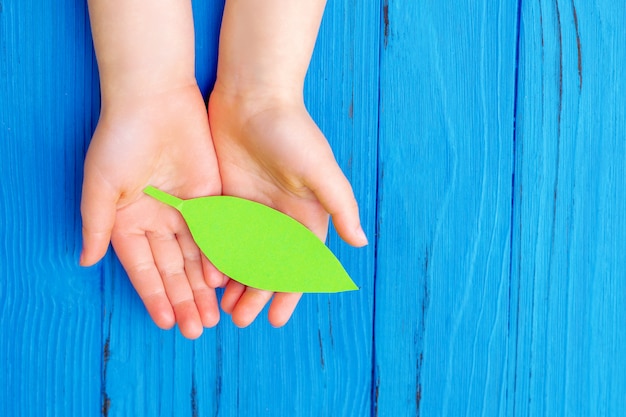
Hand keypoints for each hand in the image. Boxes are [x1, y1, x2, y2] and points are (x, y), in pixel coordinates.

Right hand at [80, 85, 222, 338]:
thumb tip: (86, 260)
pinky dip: (222, 255)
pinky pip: (217, 231)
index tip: (167, 322)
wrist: (156, 99)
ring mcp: (186, 209)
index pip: (144, 268)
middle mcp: (158, 220)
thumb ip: (97, 224)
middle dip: (184, 299)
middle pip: (174, 268)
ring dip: (204, 286)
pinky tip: (228, 280)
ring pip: (198, 256)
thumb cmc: (121, 138)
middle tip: (198, 329)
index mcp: (129, 221)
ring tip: (214, 315)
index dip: (154, 295)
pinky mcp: (210, 195)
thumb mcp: (100, 184)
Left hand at [208, 90, 366, 327]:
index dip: (288, 293)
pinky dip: (216, 258)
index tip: (276, 319)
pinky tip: (206, 276)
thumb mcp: (320, 169)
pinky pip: (222, 236)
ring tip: (222, 308)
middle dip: (257, 294)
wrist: (253, 96)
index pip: (297, 265)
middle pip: (268, 266)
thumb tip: (360, 242)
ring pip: (243, 256)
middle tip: (239, 318)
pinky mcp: (227, 199)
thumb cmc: (292, 132)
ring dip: (236, 282)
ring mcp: (252, 210)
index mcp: (305, 216)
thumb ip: (340, 206)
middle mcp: (279, 218)